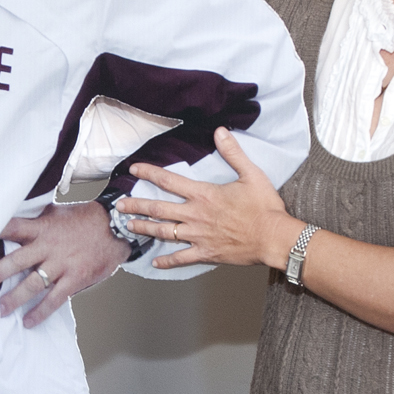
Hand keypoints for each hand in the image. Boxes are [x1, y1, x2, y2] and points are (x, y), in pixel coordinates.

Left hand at [0, 201, 127, 327]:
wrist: (115, 228)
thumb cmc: (84, 221)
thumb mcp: (56, 214)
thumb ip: (35, 222)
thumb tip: (11, 225)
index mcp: (41, 228)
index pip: (12, 228)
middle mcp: (48, 246)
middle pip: (17, 260)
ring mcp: (62, 264)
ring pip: (33, 283)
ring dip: (14, 298)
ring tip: (0, 309)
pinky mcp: (75, 278)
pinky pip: (54, 299)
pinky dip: (41, 312)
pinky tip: (28, 321)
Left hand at [121, 128, 299, 270]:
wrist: (273, 238)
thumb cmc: (265, 208)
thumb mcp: (251, 174)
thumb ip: (233, 153)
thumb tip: (220, 132)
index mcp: (204, 194)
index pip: (169, 180)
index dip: (149, 173)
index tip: (134, 170)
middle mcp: (196, 215)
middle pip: (159, 209)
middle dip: (137, 205)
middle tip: (120, 205)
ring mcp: (198, 236)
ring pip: (164, 232)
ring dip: (145, 228)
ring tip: (129, 226)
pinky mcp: (206, 253)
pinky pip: (182, 258)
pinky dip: (167, 261)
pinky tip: (156, 261)